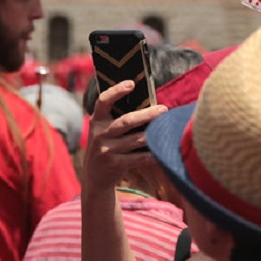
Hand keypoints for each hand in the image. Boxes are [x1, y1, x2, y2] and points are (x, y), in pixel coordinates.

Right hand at [81, 80, 167, 194]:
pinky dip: (151, 154)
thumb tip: (147, 102)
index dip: (116, 91)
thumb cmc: (107, 146)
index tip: (131, 83)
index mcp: (97, 120)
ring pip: (135, 140)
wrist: (94, 178)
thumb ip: (117, 117)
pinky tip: (162, 151)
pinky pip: (138, 158)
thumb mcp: (105, 130)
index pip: (103, 101)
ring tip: (167, 128)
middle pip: (126, 121)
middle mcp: (99, 134)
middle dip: (147, 115)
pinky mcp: (114, 165)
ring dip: (153, 134)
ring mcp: (106, 150)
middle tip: (164, 109)